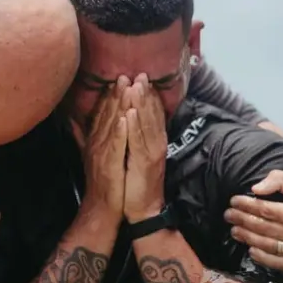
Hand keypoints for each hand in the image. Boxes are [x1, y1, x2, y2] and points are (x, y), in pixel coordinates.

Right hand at [70, 76, 128, 213]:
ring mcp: (102, 154)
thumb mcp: (91, 154)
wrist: (102, 208)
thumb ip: (82, 135)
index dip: (110, 95)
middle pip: (107, 115)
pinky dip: (119, 131)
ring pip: (111, 125)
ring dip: (118, 106)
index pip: (102, 113)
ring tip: (126, 88)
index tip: (119, 77)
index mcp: (95, 140)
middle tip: (124, 74)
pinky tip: (124, 118)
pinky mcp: (110, 165)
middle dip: (116, 94)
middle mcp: (96, 143)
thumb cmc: (102, 182)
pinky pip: (116, 146)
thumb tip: (72, 119)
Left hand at [123, 74, 167, 221]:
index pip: (151, 114)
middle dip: (145, 93)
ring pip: (146, 123)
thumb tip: (126, 122)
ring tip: (136, 85)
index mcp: (152, 141)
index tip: (141, 77)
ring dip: (141, 104)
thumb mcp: (134, 157)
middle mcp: (156, 143)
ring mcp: (153, 152)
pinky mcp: (146, 162)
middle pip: (151, 114)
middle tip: (141, 73)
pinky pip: (139, 141)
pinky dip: (135, 126)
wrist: (142, 208)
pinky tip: (130, 112)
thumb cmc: (135, 183)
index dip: (147, 95)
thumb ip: (131, 139)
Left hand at [225, 170, 282, 273]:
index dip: (248, 205)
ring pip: (268, 246)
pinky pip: (278, 263)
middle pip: (264, 229)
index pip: (267, 211)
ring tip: (235, 230)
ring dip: (248, 238)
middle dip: (243, 220)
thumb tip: (255, 189)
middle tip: (229, 215)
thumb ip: (278, 180)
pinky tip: (251, 249)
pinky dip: (262, 257)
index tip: (234, 200)